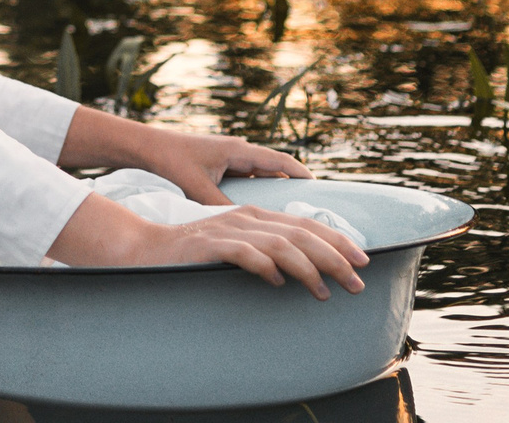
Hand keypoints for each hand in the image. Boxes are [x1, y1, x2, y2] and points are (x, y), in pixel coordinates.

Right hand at [46, 193, 367, 299]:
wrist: (145, 249)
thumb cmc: (194, 253)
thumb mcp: (235, 246)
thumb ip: (265, 251)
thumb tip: (303, 271)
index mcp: (255, 215)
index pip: (305, 224)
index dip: (336, 240)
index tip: (363, 260)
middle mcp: (246, 217)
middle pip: (301, 233)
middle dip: (334, 257)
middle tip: (357, 282)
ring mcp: (227, 229)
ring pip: (280, 245)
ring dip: (308, 269)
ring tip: (324, 292)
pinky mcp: (209, 245)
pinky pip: (244, 255)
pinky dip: (265, 268)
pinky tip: (279, 284)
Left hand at [124, 125, 310, 204]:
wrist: (144, 148)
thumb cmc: (170, 163)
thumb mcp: (197, 188)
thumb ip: (221, 207)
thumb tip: (244, 230)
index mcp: (238, 151)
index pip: (281, 161)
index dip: (303, 176)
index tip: (321, 192)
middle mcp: (237, 151)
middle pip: (275, 168)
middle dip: (294, 186)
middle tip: (311, 208)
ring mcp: (228, 157)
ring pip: (261, 174)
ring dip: (275, 189)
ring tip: (291, 212)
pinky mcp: (217, 165)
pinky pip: (246, 178)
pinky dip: (257, 190)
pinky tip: (260, 209)